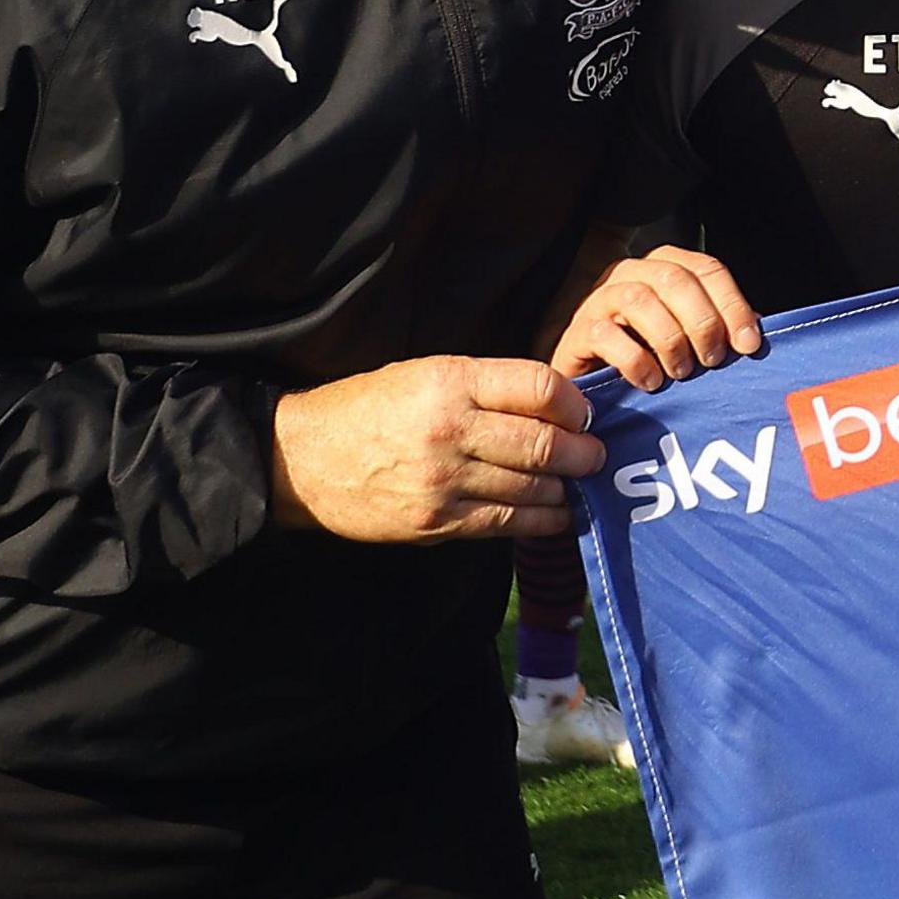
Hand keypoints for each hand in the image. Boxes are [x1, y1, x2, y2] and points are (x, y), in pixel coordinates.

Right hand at [269, 357, 603, 542]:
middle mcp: (451, 430)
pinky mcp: (438, 522)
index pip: (539, 387)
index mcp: (449, 382)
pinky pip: (509, 524)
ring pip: (534, 487)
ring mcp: (445, 481)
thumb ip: (486, 387)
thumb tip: (557, 404)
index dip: (575, 403)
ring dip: (567, 487)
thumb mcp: (424, 375)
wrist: (302, 459)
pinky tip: (558, 513)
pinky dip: (544, 520)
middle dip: (585, 452)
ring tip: (578, 482)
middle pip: (546, 443)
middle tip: (597, 455)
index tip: (585, 414)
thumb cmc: (369, 409)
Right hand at [552, 246, 763, 392]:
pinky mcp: (577, 331)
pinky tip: (650, 382)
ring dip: (669, 339)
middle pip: (674, 279)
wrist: (591, 384)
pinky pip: (605, 334)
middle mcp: (631, 273)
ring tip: (681, 372)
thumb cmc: (649, 358)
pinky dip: (635, 360)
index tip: (748, 344)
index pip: (707, 269)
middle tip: (712, 360)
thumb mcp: (691, 340)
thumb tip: (755, 336)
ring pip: (639, 300)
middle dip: (702, 321)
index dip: (732, 305)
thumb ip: (721, 329)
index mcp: (665, 266)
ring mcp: (599, 299)